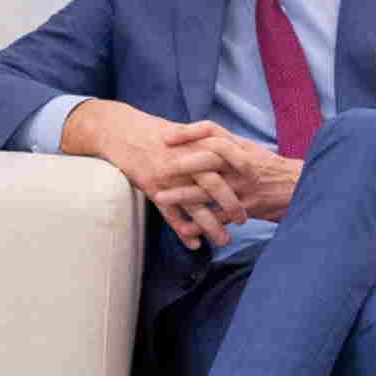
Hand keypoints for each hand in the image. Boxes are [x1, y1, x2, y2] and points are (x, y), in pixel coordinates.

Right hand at [64, 101, 254, 250]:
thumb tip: (227, 152)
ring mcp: (168, 176)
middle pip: (215, 185)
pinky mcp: (152, 188)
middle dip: (232, 204)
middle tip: (244, 220)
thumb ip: (204, 142)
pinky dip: (182, 231)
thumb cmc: (152, 130)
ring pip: (194, 205)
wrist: (119, 131)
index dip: (244, 172)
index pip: (228, 157)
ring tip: (224, 241)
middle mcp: (184, 161)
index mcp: (195, 144)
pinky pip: (170, 214)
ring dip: (211, 225)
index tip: (256, 185)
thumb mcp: (183, 131)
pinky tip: (194, 245)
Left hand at [155, 122, 300, 227]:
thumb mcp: (249, 149)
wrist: (299, 187)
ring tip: (160, 199)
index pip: (213, 131)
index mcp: (240, 146)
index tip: (165, 138)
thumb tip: (191, 138)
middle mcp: (242, 164)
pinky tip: (183, 229)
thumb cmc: (267, 168)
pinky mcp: (248, 208)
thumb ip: (224, 144)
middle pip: (211, 158)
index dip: (189, 133)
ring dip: (183, 195)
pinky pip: (221, 217)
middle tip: (160, 169)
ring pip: (211, 190)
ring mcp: (244, 186)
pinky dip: (201, 224)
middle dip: (184, 163)